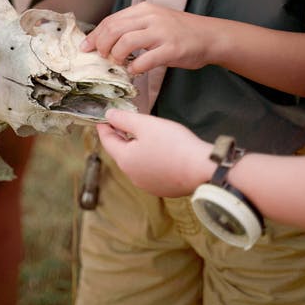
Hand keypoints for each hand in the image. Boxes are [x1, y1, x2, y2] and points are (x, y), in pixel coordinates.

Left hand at [81, 2, 213, 73]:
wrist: (210, 36)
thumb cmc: (179, 31)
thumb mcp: (154, 21)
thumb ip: (133, 27)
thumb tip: (106, 41)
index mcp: (143, 9)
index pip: (111, 20)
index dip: (95, 35)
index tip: (86, 48)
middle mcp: (151, 17)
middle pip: (114, 29)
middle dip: (102, 46)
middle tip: (102, 58)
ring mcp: (162, 32)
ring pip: (126, 42)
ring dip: (116, 56)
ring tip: (118, 63)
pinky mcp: (172, 48)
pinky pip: (145, 59)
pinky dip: (135, 67)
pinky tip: (134, 70)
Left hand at [97, 109, 212, 196]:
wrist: (202, 169)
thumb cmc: (173, 144)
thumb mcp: (146, 124)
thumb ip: (124, 119)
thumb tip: (108, 116)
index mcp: (125, 160)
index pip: (107, 141)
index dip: (104, 126)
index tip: (103, 117)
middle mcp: (133, 176)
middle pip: (121, 152)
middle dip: (121, 136)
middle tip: (123, 121)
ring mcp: (148, 185)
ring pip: (136, 162)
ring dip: (136, 147)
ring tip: (144, 134)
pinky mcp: (163, 188)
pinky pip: (150, 170)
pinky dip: (150, 158)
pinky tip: (160, 149)